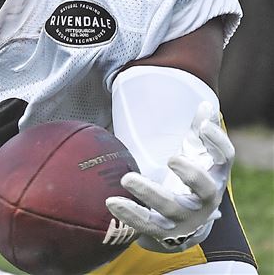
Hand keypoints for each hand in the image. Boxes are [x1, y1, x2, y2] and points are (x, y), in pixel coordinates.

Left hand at [106, 102, 232, 251]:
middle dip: (192, 175)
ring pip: (170, 208)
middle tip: (171, 158)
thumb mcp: (195, 157)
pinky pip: (146, 224)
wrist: (184, 226)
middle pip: (205, 190)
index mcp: (215, 178)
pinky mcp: (163, 231)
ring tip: (126, 178)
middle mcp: (205, 202)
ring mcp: (184, 218)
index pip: (226, 160)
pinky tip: (111, 201)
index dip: (218, 143)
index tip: (203, 126)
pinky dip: (129, 214)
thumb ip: (198, 133)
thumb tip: (206, 105)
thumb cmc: (188, 181)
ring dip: (149, 193)